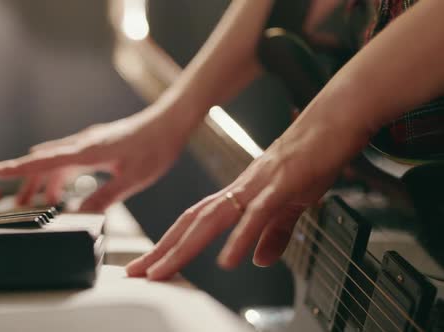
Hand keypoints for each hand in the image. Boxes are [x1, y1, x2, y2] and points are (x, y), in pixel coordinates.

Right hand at [0, 108, 189, 210]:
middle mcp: (83, 144)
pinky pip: (68, 160)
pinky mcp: (95, 145)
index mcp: (88, 151)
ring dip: (43, 182)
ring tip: (36, 205)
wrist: (169, 123)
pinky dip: (59, 176)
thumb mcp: (132, 179)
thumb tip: (82, 217)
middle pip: (43, 163)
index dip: (16, 167)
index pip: (44, 160)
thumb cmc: (155, 148)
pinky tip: (62, 192)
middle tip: (15, 207)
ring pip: (55, 162)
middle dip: (26, 183)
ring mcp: (88, 143)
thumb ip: (105, 198)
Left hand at [126, 110, 369, 279]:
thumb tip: (258, 259)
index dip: (171, 244)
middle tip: (137, 273)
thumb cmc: (314, 156)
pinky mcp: (283, 183)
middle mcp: (240, 188)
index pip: (196, 222)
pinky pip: (257, 213)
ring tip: (162, 271)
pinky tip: (227, 260)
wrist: (335, 121)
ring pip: (212, 219)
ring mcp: (259, 184)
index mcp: (240, 193)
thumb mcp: (292, 204)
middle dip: (163, 250)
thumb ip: (273, 232)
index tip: (151, 265)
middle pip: (192, 222)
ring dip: (184, 247)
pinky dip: (239, 238)